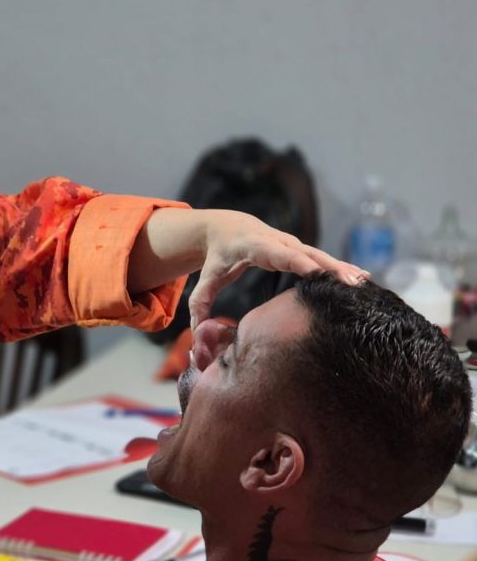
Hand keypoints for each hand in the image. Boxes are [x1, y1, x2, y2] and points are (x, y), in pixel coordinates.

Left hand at [187, 210, 365, 330]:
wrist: (227, 227)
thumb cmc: (217, 257)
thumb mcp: (207, 278)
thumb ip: (200, 303)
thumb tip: (197, 332)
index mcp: (256, 247)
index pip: (280, 254)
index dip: (299, 263)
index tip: (318, 273)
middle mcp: (278, 242)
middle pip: (307, 254)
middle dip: (330, 267)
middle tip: (353, 282)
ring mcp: (292, 244)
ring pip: (319, 256)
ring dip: (341, 268)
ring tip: (364, 282)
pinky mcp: (300, 250)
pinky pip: (322, 259)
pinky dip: (340, 267)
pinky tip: (362, 278)